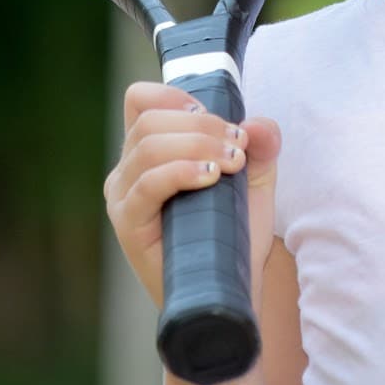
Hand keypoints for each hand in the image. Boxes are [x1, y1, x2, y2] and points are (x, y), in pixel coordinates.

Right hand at [104, 81, 281, 308]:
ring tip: (233, 163)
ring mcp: (123, 197)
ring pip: (148, 145)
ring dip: (198, 144)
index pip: (141, 100)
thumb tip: (260, 125)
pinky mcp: (128, 223)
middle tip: (239, 146)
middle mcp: (127, 170)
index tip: (214, 115)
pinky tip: (210, 176)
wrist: (230, 288)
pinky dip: (181, 170)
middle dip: (202, 126)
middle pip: (150, 120)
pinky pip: (147, 184)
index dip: (176, 96)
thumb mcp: (254, 179)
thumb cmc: (233, 232)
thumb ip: (261, 146)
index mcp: (147, 151)